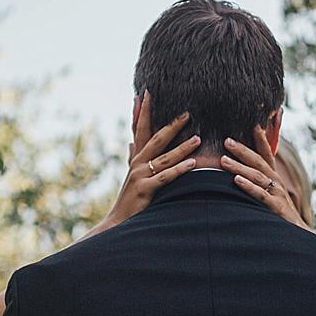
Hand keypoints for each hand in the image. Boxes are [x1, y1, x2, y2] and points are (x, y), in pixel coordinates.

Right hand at [97, 104, 199, 232]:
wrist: (118, 222)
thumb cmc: (129, 200)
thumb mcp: (131, 175)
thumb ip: (132, 157)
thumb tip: (131, 143)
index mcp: (136, 158)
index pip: (140, 129)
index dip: (142, 111)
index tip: (146, 93)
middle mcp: (137, 163)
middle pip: (155, 138)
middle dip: (171, 124)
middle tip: (188, 113)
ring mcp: (141, 176)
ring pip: (165, 157)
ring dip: (182, 147)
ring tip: (198, 138)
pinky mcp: (145, 190)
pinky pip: (166, 177)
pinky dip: (179, 170)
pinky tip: (192, 164)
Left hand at [222, 126, 305, 227]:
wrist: (298, 236)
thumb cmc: (281, 216)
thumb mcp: (271, 197)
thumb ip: (260, 184)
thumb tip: (242, 174)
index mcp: (274, 178)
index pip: (268, 155)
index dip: (262, 140)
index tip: (254, 125)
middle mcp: (277, 183)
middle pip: (258, 162)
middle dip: (242, 150)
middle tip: (227, 141)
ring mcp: (277, 194)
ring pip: (257, 176)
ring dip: (239, 166)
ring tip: (223, 160)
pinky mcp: (276, 207)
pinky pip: (260, 194)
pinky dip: (248, 186)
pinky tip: (236, 180)